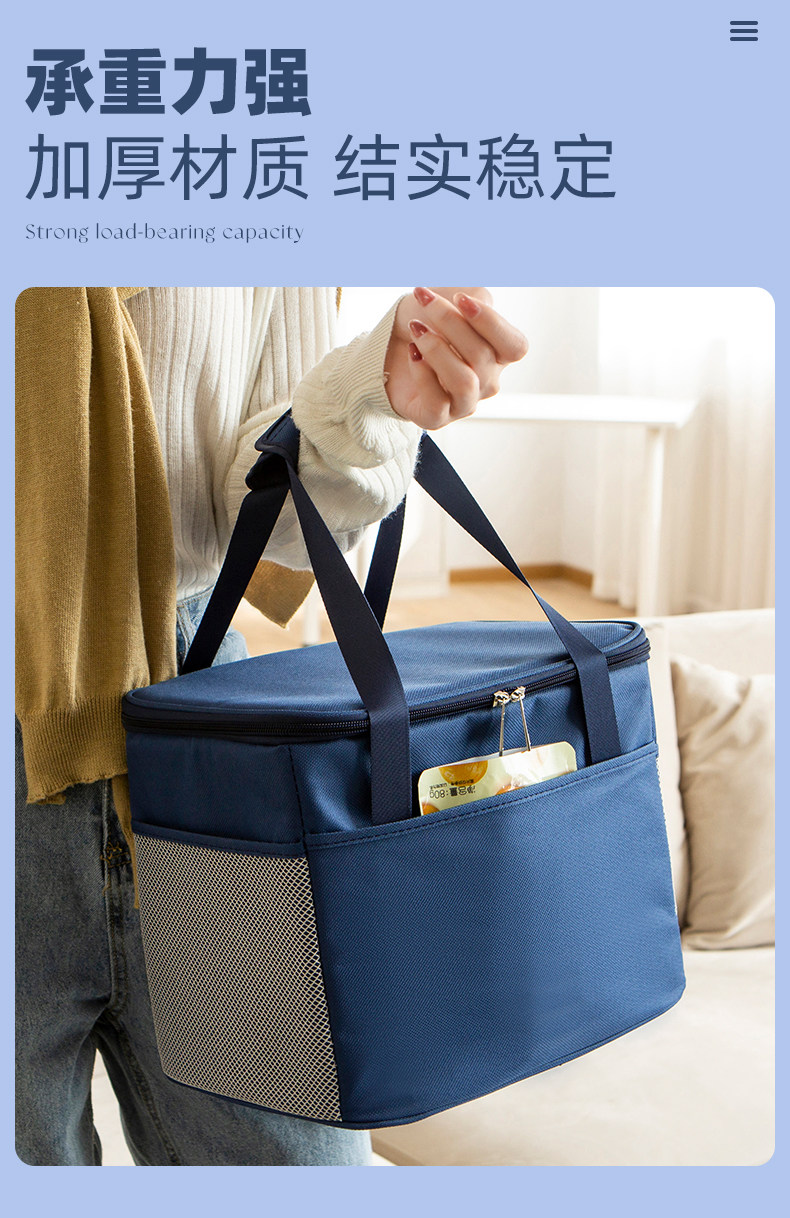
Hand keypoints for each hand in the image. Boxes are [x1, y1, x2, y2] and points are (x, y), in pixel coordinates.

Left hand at [384, 287, 527, 429]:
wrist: (388, 344)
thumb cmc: (427, 321)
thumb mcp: (453, 297)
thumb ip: (476, 297)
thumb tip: (477, 306)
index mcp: (499, 355)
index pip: (515, 346)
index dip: (491, 322)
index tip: (460, 298)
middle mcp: (486, 382)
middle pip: (481, 356)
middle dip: (450, 322)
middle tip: (425, 302)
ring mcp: (463, 402)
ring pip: (463, 381)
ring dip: (436, 349)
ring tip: (416, 328)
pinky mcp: (436, 418)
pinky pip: (437, 401)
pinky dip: (421, 372)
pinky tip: (412, 353)